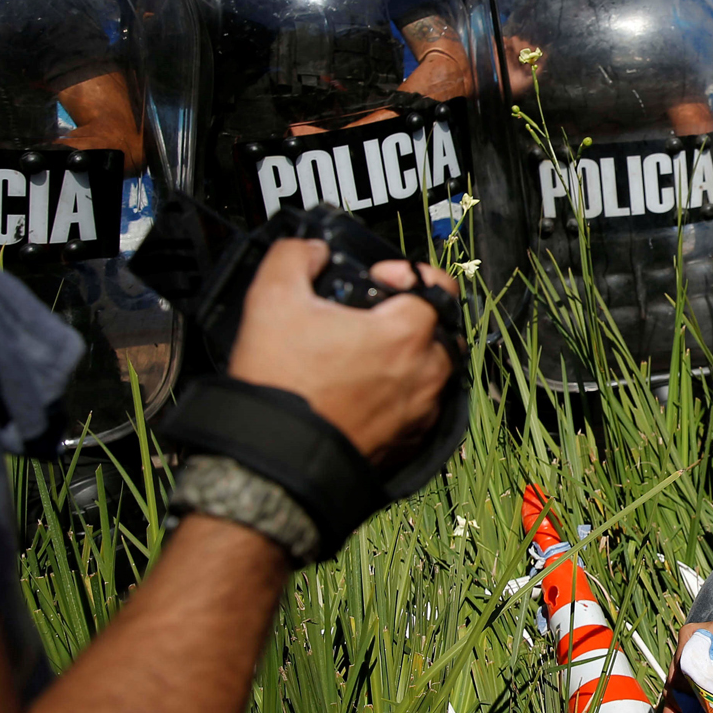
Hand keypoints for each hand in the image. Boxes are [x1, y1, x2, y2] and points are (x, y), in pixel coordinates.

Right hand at [227, 239, 458, 466]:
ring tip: (364, 355)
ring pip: (434, 372)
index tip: (379, 278)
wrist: (273, 459)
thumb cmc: (281, 387)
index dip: (409, 272)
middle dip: (412, 317)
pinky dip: (401, 395)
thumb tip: (311, 252)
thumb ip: (295, 258)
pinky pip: (420, 409)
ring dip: (408, 357)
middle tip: (372, 317)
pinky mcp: (409, 445)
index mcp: (407, 335)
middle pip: (440, 331)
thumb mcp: (272, 298)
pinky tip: (364, 392)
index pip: (440, 287)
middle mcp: (426, 375)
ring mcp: (421, 414)